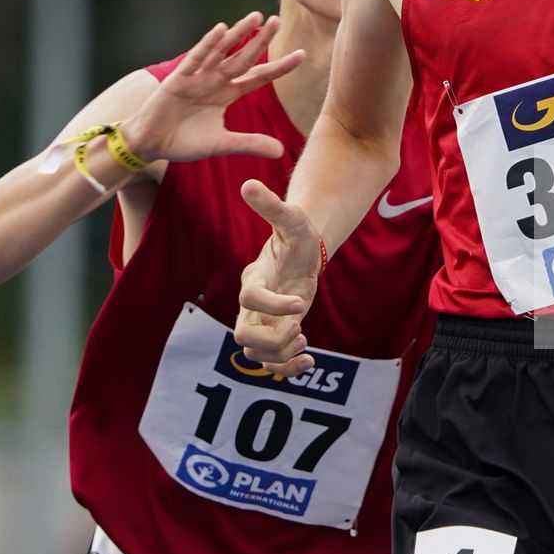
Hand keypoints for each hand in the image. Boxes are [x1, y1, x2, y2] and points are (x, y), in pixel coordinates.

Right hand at [120, 14, 303, 163]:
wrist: (150, 144)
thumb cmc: (184, 142)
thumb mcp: (222, 144)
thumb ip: (249, 143)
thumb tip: (281, 152)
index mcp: (227, 94)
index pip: (259, 77)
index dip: (280, 67)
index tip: (302, 55)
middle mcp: (215, 80)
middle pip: (244, 58)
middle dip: (261, 41)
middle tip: (278, 21)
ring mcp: (198, 77)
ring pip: (222, 51)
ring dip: (238, 33)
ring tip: (256, 16)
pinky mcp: (179, 78)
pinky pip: (196, 58)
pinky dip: (209, 44)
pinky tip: (222, 28)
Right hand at [235, 180, 321, 375]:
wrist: (303, 250)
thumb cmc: (296, 234)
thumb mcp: (290, 219)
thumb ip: (271, 206)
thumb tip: (249, 184)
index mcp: (254, 279)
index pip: (250, 299)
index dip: (273, 305)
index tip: (301, 302)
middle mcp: (252, 305)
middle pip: (243, 336)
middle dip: (272, 340)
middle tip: (298, 329)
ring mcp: (262, 321)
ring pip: (253, 354)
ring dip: (279, 356)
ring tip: (303, 341)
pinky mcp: (276, 333)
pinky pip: (270, 363)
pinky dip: (287, 369)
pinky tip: (309, 362)